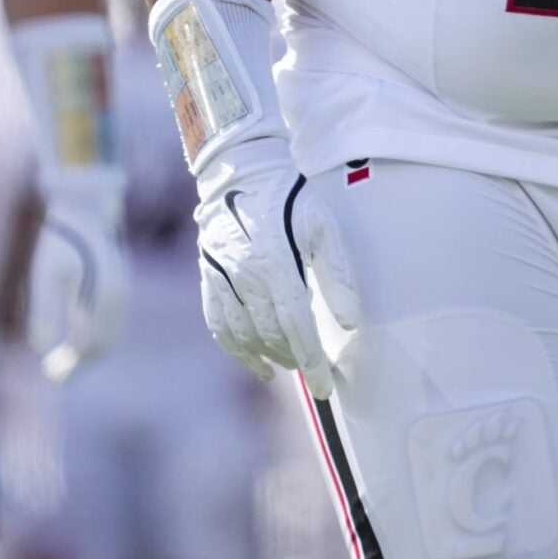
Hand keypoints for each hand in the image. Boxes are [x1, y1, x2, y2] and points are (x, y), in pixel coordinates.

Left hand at [28, 164, 128, 380]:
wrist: (85, 208)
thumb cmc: (60, 241)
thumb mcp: (43, 277)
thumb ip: (43, 313)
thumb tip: (40, 348)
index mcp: (102, 301)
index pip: (87, 347)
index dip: (69, 366)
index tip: (49, 374)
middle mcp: (119, 300)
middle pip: (103, 345)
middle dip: (80, 364)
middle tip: (54, 375)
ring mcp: (124, 293)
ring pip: (111, 336)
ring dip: (90, 353)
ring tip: (65, 360)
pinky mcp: (121, 286)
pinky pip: (114, 323)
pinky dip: (99, 337)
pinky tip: (79, 338)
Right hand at [195, 141, 362, 397]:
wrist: (240, 170)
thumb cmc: (290, 197)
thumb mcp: (322, 227)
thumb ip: (336, 275)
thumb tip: (350, 320)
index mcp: (275, 263)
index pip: (297, 326)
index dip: (312, 361)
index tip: (324, 388)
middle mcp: (244, 275)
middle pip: (270, 334)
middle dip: (294, 359)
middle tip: (312, 371)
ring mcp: (221, 277)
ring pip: (244, 335)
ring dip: (267, 357)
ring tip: (287, 366)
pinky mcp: (208, 276)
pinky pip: (219, 324)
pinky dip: (235, 349)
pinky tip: (254, 362)